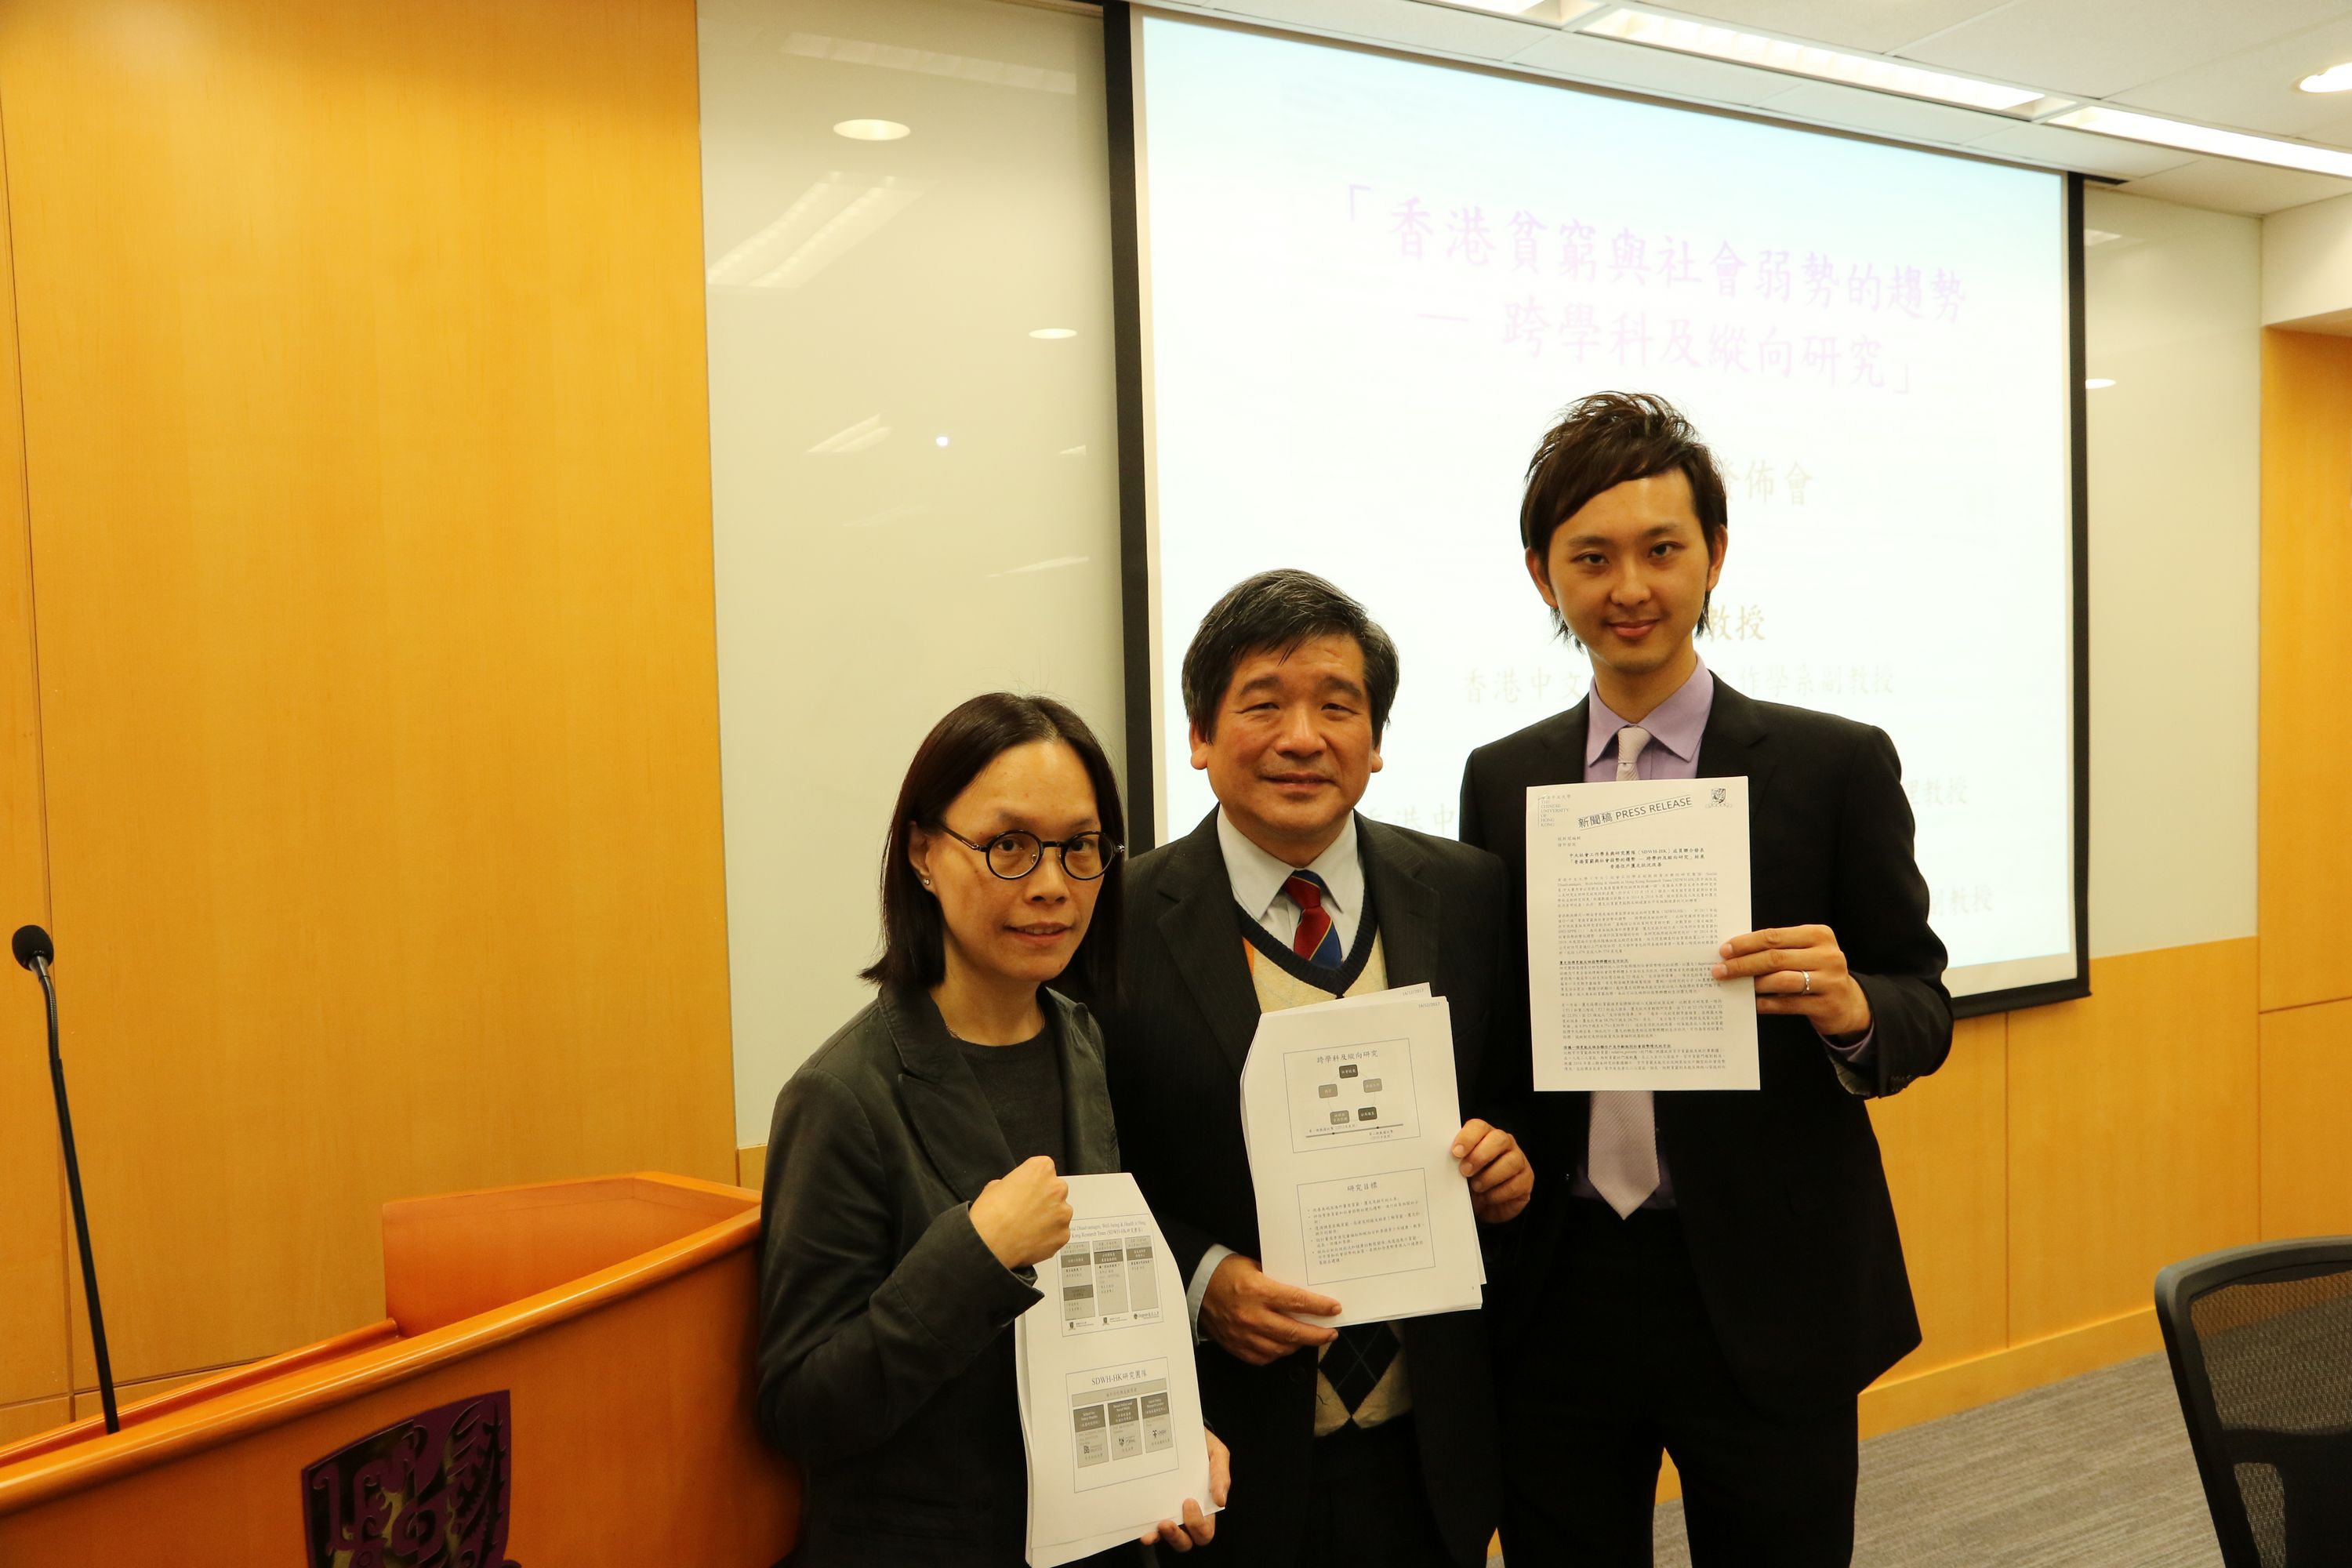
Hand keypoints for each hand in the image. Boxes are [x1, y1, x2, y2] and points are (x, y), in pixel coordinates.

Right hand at [968, 1155, 1071, 1270]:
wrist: (990, 1245)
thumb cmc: (990, 1215)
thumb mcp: (994, 1185)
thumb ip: (1013, 1183)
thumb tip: (1013, 1190)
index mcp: (1041, 1169)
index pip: (1045, 1169)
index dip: (1033, 1182)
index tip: (1027, 1190)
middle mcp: (1057, 1188)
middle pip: (1056, 1190)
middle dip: (1044, 1200)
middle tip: (1026, 1211)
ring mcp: (1063, 1213)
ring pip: (1059, 1213)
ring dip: (1048, 1219)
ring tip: (1027, 1228)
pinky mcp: (1064, 1234)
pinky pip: (1059, 1233)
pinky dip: (1049, 1237)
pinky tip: (1031, 1239)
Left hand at [1141, 1429, 1229, 1550]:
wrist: (1180, 1433)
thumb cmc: (1201, 1446)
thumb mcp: (1217, 1453)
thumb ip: (1220, 1474)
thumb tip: (1221, 1500)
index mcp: (1205, 1506)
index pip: (1204, 1530)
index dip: (1198, 1524)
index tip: (1189, 1502)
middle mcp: (1186, 1515)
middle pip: (1186, 1541)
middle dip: (1178, 1537)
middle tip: (1167, 1522)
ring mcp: (1169, 1513)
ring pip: (1169, 1539)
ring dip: (1162, 1537)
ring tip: (1156, 1527)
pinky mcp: (1153, 1510)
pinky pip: (1151, 1529)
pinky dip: (1149, 1534)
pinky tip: (1144, 1532)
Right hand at [1199, 1253, 1340, 1365]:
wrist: (1196, 1286)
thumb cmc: (1226, 1272)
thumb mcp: (1254, 1267)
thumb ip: (1277, 1281)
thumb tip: (1303, 1292)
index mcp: (1257, 1291)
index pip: (1297, 1302)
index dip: (1319, 1307)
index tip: (1334, 1309)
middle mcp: (1252, 1315)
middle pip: (1294, 1331)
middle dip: (1318, 1334)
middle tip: (1331, 1333)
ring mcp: (1244, 1334)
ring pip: (1281, 1348)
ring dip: (1300, 1345)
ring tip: (1310, 1339)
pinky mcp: (1236, 1346)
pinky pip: (1264, 1357)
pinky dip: (1278, 1353)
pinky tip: (1285, 1345)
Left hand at [1451, 1118, 1531, 1222]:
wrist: (1485, 1204)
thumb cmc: (1470, 1180)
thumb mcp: (1460, 1169)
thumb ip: (1456, 1161)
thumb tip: (1444, 1160)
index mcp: (1485, 1135)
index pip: (1479, 1127)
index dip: (1467, 1138)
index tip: (1456, 1152)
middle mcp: (1504, 1143)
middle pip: (1498, 1139)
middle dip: (1480, 1156)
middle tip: (1465, 1171)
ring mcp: (1519, 1160)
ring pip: (1511, 1161)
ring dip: (1490, 1176)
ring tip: (1476, 1187)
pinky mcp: (1526, 1179)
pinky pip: (1516, 1184)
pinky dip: (1499, 1193)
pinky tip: (1487, 1197)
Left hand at [1713, 925, 1871, 1038]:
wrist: (1847, 1002)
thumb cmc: (1816, 972)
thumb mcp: (1804, 953)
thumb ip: (1778, 949)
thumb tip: (1735, 953)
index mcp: (1819, 935)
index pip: (1775, 936)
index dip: (1746, 943)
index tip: (1724, 950)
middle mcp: (1828, 955)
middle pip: (1776, 957)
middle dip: (1744, 964)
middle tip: (1721, 970)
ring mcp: (1830, 981)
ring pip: (1782, 980)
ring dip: (1754, 983)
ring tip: (1734, 985)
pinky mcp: (1827, 1004)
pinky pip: (1788, 1004)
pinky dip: (1766, 1003)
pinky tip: (1751, 1003)